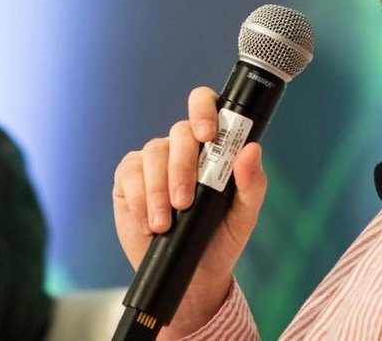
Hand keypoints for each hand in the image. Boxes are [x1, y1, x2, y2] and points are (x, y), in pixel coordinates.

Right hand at [111, 86, 268, 333]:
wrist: (194, 275)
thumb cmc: (221, 238)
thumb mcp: (244, 215)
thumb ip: (251, 183)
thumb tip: (252, 149)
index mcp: (211, 146)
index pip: (205, 106)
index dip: (203, 110)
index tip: (207, 135)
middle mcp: (181, 147)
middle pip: (178, 133)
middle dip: (181, 168)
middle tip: (183, 202)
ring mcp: (153, 160)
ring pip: (152, 153)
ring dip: (157, 191)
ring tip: (164, 224)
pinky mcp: (129, 179)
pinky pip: (129, 174)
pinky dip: (139, 199)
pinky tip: (147, 222)